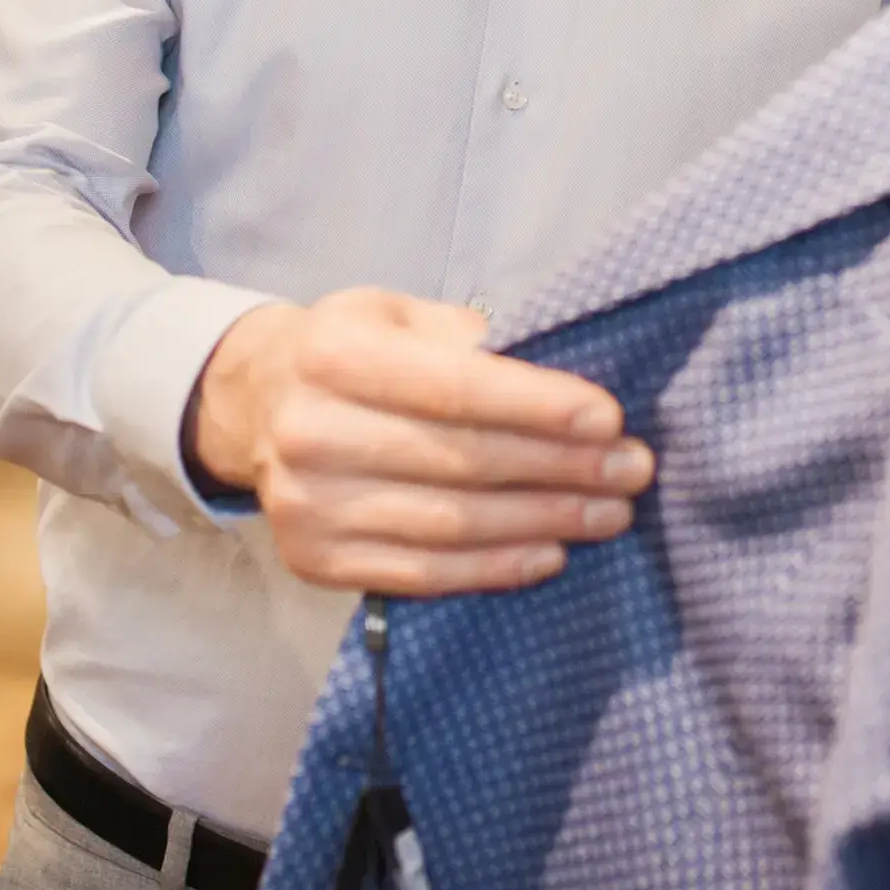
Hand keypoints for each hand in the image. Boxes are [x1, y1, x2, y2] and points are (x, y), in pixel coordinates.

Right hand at [185, 290, 649, 596]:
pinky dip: (495, 568)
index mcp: (335, 354)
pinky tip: (550, 553)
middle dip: (561, 468)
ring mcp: (306, 504)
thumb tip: (575, 374)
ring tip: (610, 514)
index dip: (541, 407)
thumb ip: (474, 341)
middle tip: (632, 470)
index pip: (457, 388)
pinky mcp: (314, 560)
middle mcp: (309, 432)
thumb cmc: (355, 352)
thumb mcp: (401, 316)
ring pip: (451, 525)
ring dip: (544, 522)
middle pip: (462, 461)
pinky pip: (423, 573)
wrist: (257, 405)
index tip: (610, 419)